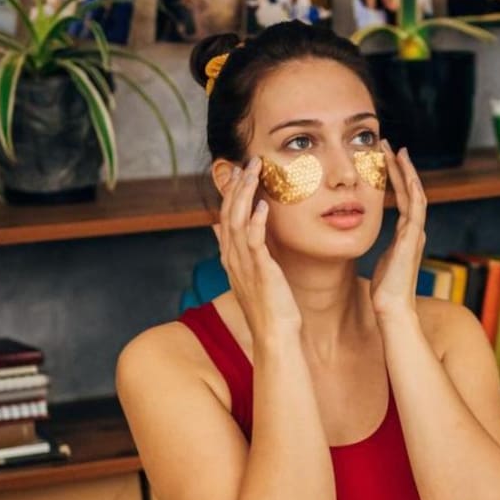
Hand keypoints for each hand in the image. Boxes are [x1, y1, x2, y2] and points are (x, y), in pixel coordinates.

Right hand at [213, 157, 302, 339]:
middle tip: (247, 163)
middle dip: (237, 186)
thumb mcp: (253, 277)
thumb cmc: (270, 309)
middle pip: (229, 213)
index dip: (230, 194)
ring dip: (245, 194)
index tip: (238, 172)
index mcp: (231, 258)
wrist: (274, 336)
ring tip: (254, 172)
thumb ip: (244, 254)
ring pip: (238, 221)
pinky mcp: (260, 271)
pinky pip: (254, 242)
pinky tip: (262, 205)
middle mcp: (233, 258)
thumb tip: (229, 235)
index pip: (226, 218)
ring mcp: (244, 265)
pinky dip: (256, 221)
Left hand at [369, 141, 426, 318]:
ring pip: (415, 193)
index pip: (402, 199)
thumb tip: (368, 241)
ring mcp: (416, 233)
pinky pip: (415, 207)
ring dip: (406, 171)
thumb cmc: (385, 291)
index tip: (386, 160)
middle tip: (391, 145)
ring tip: (396, 150)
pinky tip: (406, 174)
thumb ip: (381, 248)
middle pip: (411, 191)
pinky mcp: (414, 238)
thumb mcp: (381, 262)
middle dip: (401, 168)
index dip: (395, 178)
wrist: (393, 308)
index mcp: (406, 235)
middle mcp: (414, 231)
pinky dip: (412, 189)